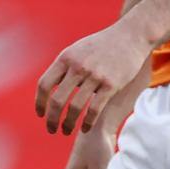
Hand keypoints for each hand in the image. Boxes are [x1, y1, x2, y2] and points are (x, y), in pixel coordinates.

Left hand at [35, 21, 149, 134]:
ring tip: (66, 131)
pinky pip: (95, 109)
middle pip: (57, 99)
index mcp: (65, 58)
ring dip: (68, 123)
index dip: (40, 102)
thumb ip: (65, 67)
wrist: (130, 37)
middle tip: (52, 130)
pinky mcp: (111, 85)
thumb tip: (53, 87)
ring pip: (75, 107)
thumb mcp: (78, 50)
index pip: (44, 84)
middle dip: (52, 119)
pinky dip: (87, 122)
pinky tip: (85, 129)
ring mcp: (94, 76)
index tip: (40, 114)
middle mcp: (77, 67)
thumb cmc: (103, 45)